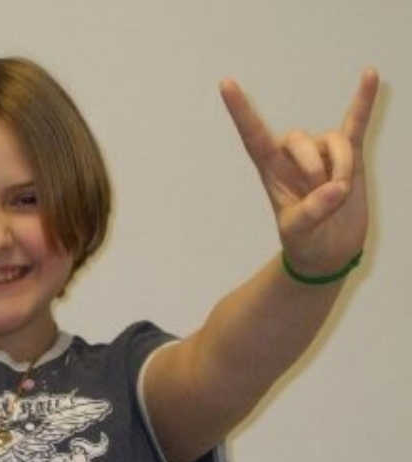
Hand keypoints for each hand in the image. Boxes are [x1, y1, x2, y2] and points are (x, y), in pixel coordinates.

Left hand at [220, 69, 378, 275]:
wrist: (330, 251)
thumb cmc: (305, 241)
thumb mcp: (299, 232)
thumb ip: (312, 212)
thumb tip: (336, 188)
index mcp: (270, 170)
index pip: (252, 135)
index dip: (240, 111)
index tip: (225, 83)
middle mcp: (293, 156)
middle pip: (300, 139)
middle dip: (315, 168)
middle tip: (324, 195)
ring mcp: (322, 152)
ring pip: (334, 141)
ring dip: (342, 166)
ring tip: (342, 193)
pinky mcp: (350, 154)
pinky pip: (357, 122)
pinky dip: (364, 100)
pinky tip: (371, 75)